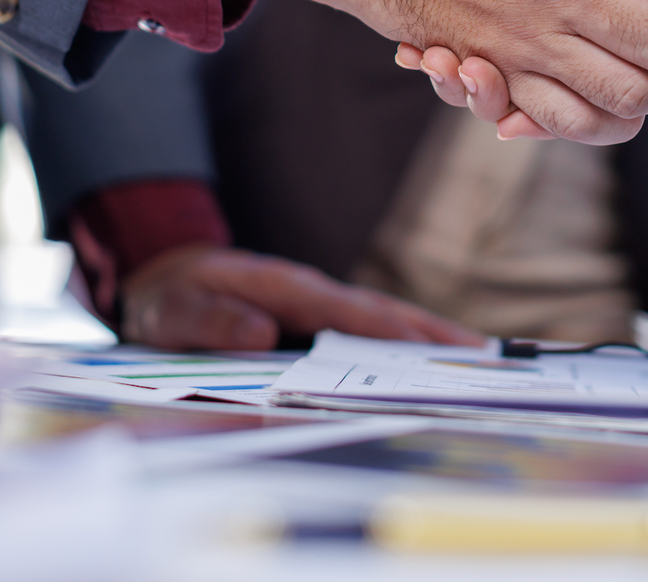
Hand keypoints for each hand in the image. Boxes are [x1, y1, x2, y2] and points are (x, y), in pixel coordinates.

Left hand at [120, 244, 478, 350]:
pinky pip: (367, 337)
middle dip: (434, 335)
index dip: (393, 331)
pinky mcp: (317, 324)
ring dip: (429, 341)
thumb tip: (261, 333)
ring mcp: (318, 308)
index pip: (350, 312)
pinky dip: (403, 348)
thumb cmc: (170, 297)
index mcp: (285, 288)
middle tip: (485, 360)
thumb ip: (210, 319)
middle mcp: (312, 294)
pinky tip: (430, 368)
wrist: (162, 279)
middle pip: (384, 315)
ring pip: (384, 324)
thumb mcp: (173, 310)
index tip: (434, 350)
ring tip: (479, 365)